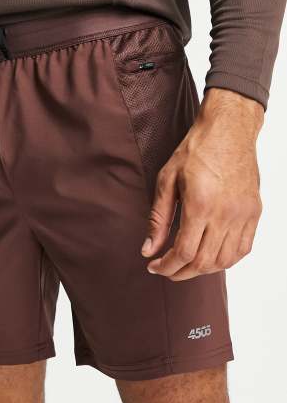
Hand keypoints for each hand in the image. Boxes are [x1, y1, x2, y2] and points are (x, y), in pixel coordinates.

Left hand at [141, 88, 263, 280]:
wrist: (228, 131)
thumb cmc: (195, 151)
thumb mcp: (167, 181)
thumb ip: (158, 219)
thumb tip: (148, 249)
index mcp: (200, 204)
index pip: (184, 252)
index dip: (167, 266)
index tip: (154, 266)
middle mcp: (225, 214)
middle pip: (204, 262)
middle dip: (180, 272)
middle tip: (166, 269)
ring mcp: (243, 215)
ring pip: (225, 261)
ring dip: (203, 270)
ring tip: (185, 264)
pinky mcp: (254, 212)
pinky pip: (243, 248)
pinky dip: (225, 260)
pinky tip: (209, 256)